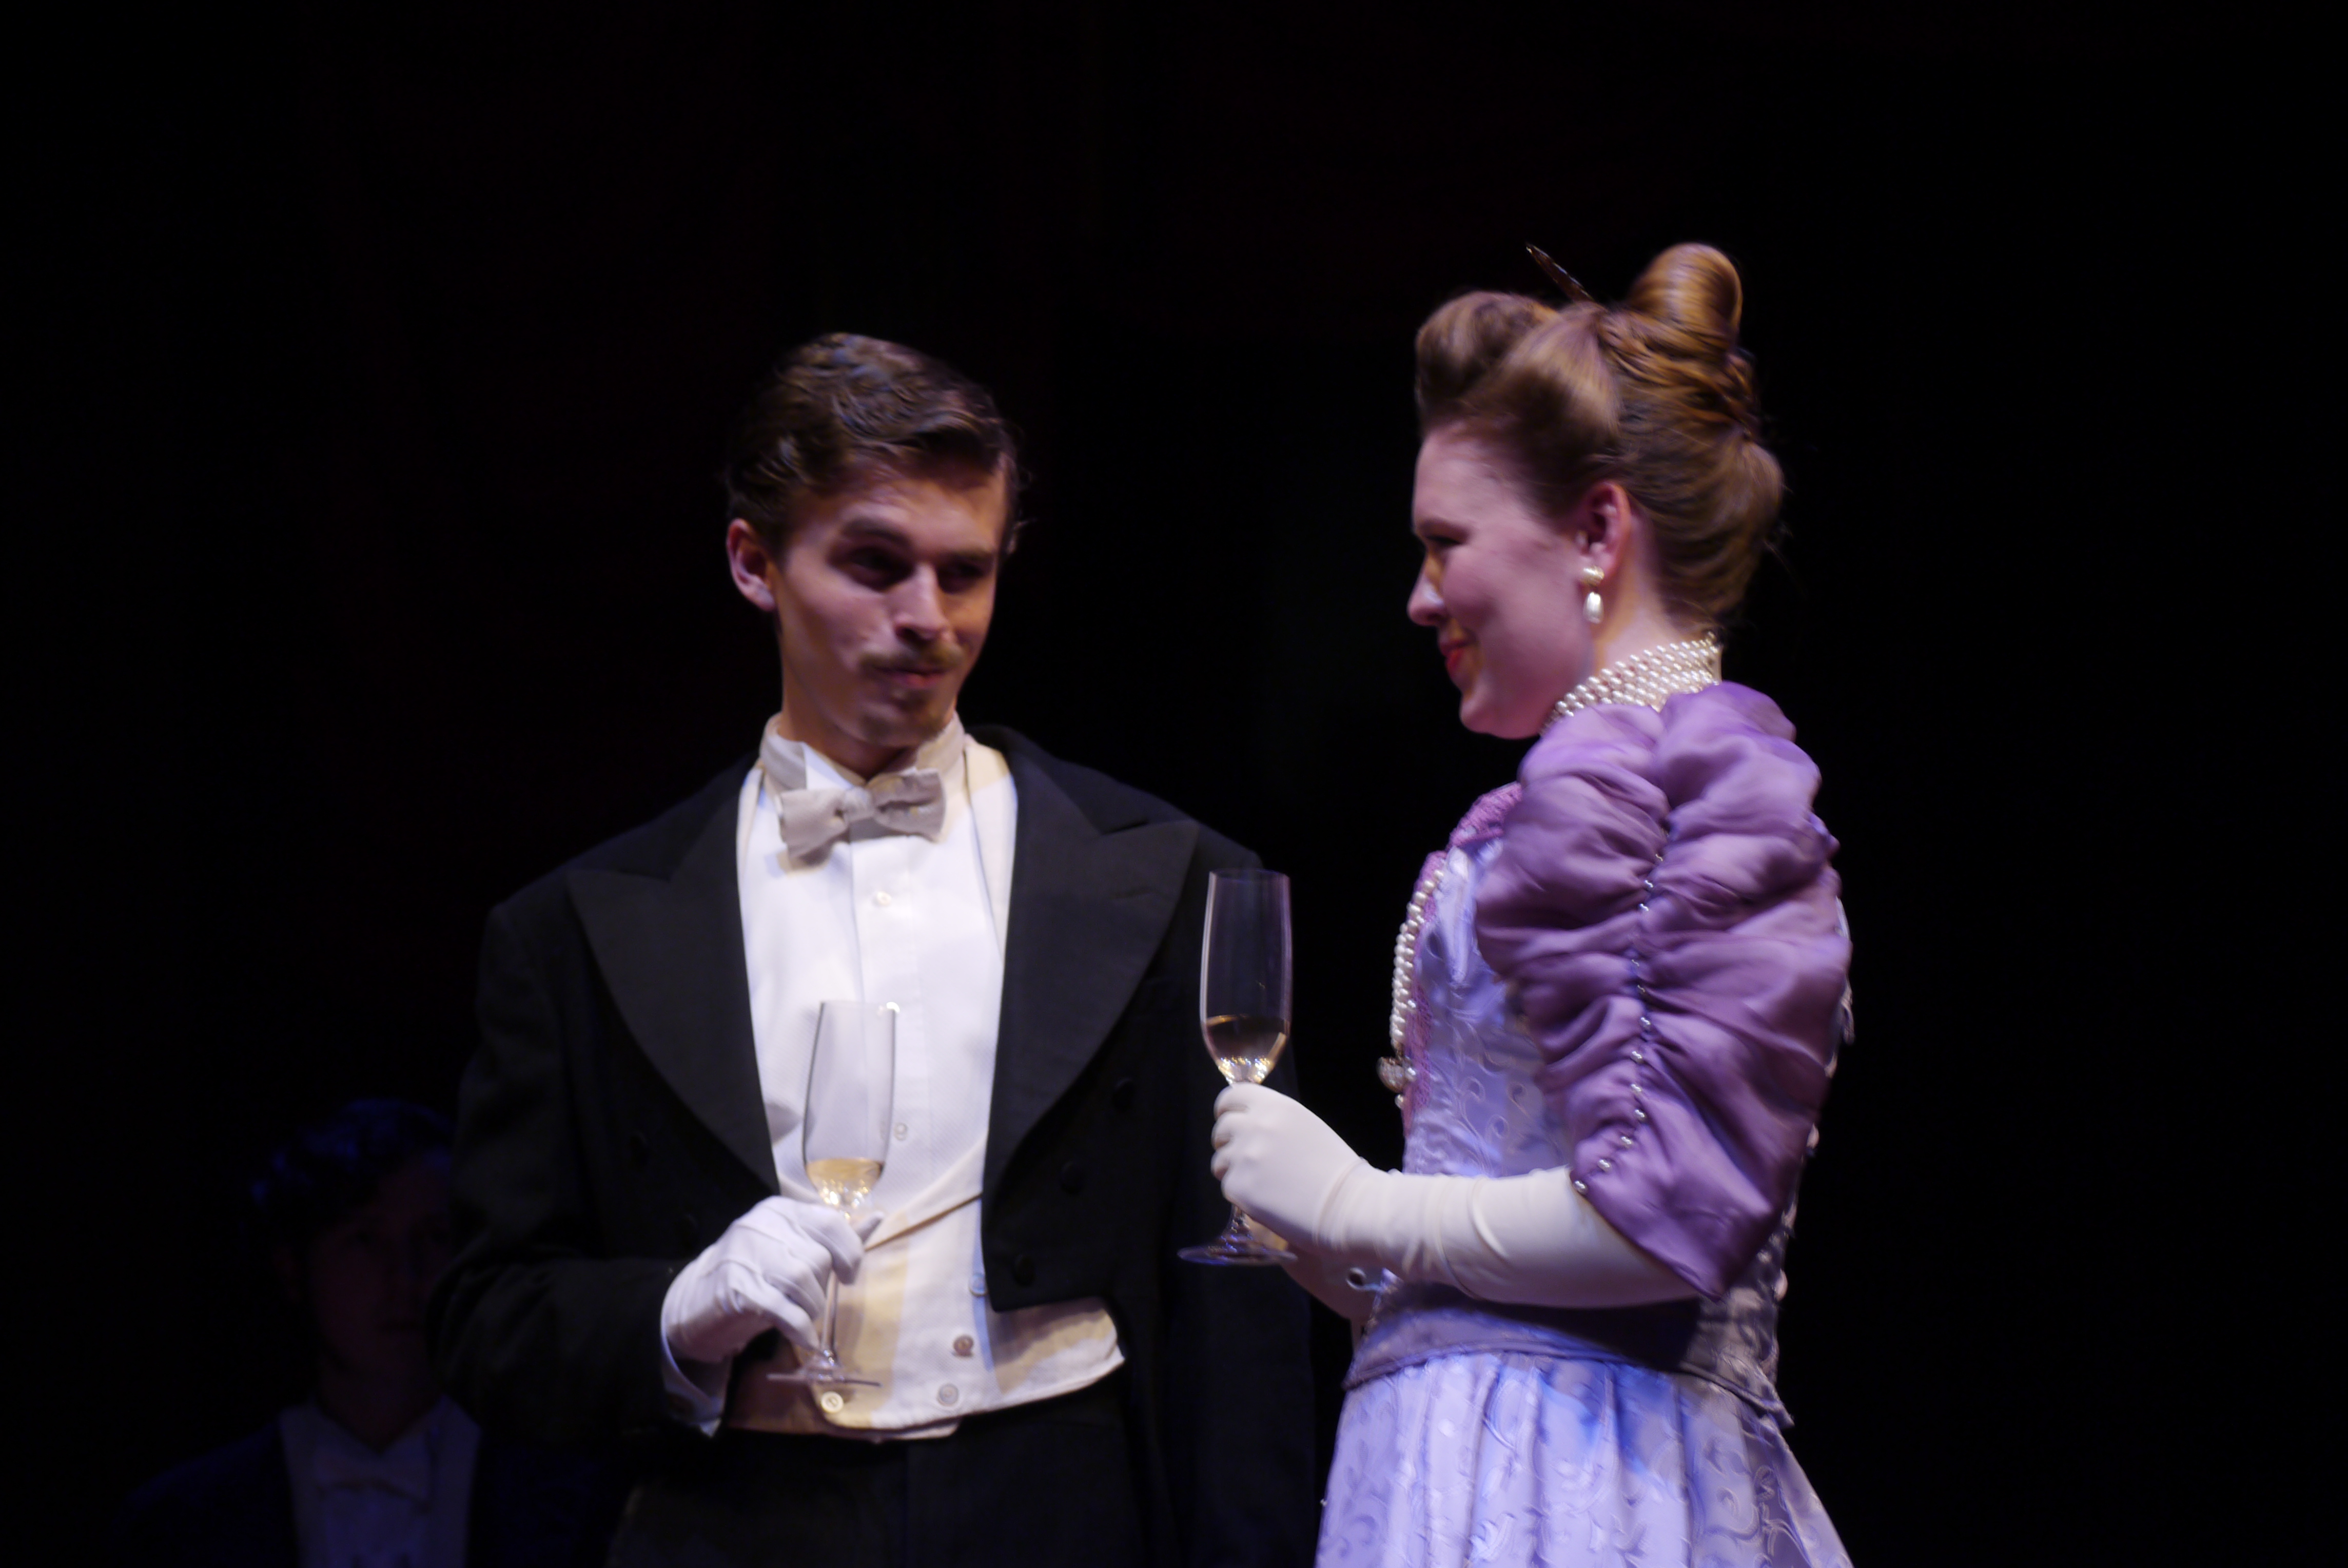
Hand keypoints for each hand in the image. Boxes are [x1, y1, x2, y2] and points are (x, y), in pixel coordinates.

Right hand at [660, 1196, 879, 1363]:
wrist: (692, 1302)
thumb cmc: (753, 1274)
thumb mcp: (792, 1248)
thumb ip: (834, 1237)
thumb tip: (877, 1219)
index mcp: (780, 1211)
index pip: (830, 1222)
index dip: (850, 1252)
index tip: (848, 1276)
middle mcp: (762, 1225)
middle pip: (818, 1256)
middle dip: (822, 1287)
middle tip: (809, 1300)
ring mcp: (747, 1255)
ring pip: (804, 1279)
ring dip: (811, 1308)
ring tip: (803, 1317)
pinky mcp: (737, 1288)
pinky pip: (784, 1309)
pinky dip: (801, 1329)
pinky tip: (804, 1339)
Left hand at [1209, 1083, 1374, 1259]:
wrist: (1350, 1205)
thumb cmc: (1337, 1169)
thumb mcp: (1306, 1127)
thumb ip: (1276, 1122)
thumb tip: (1250, 1126)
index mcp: (1275, 1107)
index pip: (1231, 1096)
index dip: (1226, 1110)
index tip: (1229, 1121)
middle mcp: (1255, 1126)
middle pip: (1222, 1129)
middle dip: (1228, 1143)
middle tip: (1246, 1160)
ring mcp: (1244, 1157)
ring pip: (1220, 1161)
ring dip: (1234, 1171)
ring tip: (1262, 1184)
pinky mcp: (1239, 1187)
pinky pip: (1228, 1188)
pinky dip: (1242, 1196)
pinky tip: (1267, 1201)